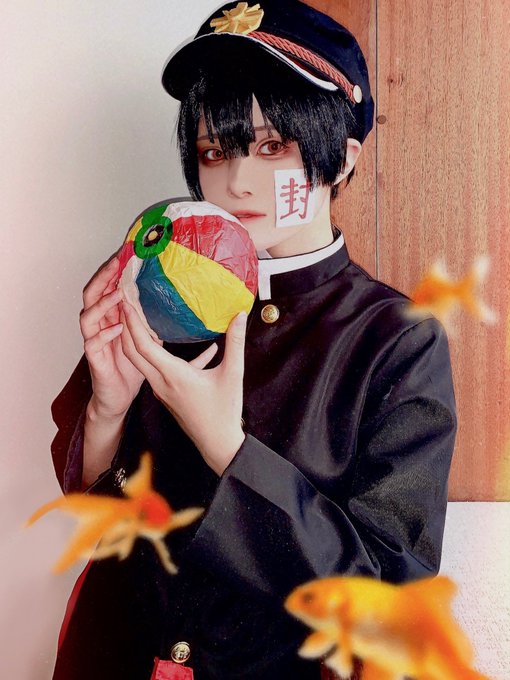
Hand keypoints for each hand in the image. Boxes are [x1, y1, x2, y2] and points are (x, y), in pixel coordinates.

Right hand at [80, 256, 143, 418]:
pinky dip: (104, 334)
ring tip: (117, 294)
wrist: (118, 399)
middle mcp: (99, 326)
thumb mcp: (151, 342)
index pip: (108, 288)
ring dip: (102, 303)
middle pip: (92, 294)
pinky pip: (92, 343)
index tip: (127, 253)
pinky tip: (117, 327)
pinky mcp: (94, 360)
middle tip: (117, 262)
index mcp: (111, 319)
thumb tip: (184, 310)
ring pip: (88, 316)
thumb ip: (158, 324)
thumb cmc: (133, 369)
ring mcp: (94, 343)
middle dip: (103, 277)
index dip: (114, 271)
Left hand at [121, 301, 246, 474]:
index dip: (133, 321)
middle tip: (124, 300)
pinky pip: (150, 368)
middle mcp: (160, 382)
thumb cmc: (225, 412)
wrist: (217, 444)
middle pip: (132, 351)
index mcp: (173, 375)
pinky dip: (148, 350)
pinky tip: (166, 339)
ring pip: (138, 360)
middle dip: (125, 324)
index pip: (143, 345)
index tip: (127, 300)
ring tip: (135, 314)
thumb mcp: (234, 374)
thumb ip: (235, 342)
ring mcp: (160, 389)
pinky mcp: (165, 393)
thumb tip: (240, 315)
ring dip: (133, 337)